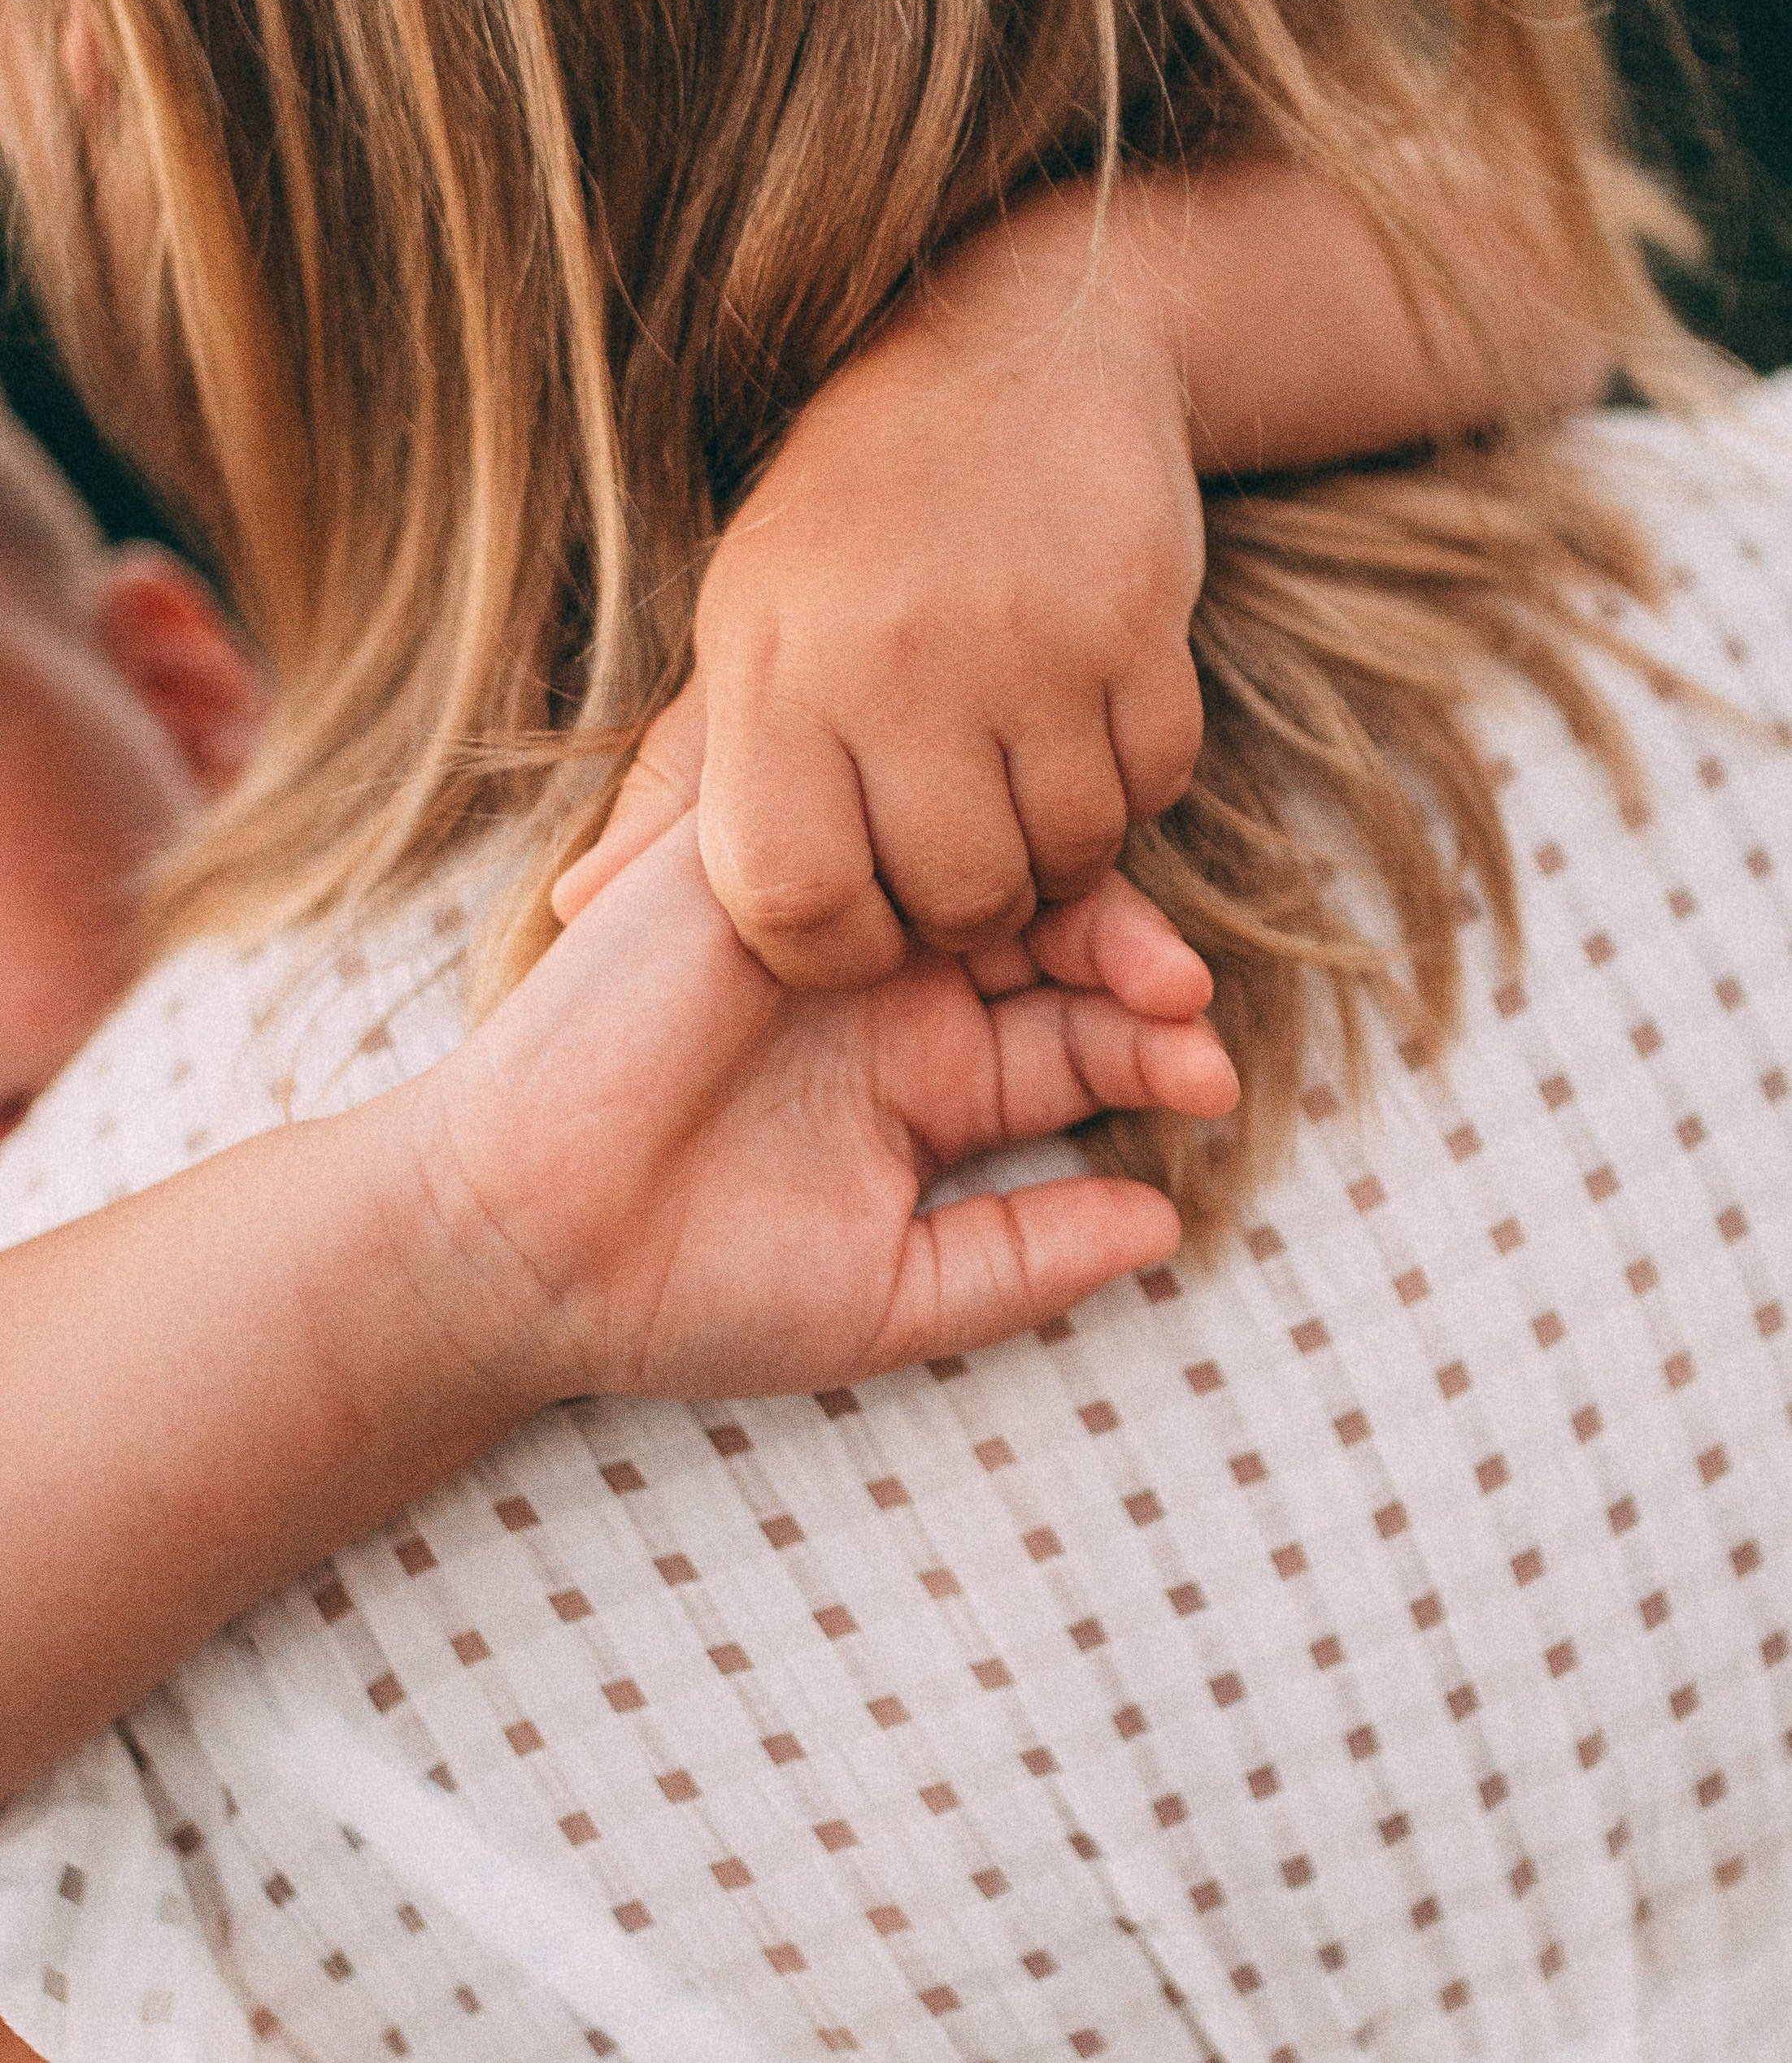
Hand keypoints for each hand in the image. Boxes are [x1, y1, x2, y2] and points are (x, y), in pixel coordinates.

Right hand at [418, 821, 1235, 1404]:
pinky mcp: (754, 863)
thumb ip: (1027, 1259)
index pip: (1079, 1034)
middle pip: (1055, 933)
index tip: (1213, 1085)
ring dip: (1072, 896)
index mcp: (935, 1081)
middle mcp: (897, 988)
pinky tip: (1010, 858)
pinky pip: (861, 808)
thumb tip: (1170, 1226)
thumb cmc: (695, 1289)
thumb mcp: (894, 1298)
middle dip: (1136, 966)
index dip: (1156, 1049)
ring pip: (983, 858)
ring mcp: (832, 918)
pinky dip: (940, 817)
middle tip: (1187, 1005)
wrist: (523, 1245)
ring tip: (1139, 959)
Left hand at [558, 180, 1206, 986]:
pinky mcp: (1138, 621)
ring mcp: (1025, 641)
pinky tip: (1084, 724)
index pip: (793, 899)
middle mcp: (893, 659)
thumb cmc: (849, 524)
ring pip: (1068, 856)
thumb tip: (571, 912)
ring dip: (1054, 851)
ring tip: (1019, 781)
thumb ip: (678, 783)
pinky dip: (1127, 784)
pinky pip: (1152, 786)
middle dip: (960, 911)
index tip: (856, 916)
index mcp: (773, 669)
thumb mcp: (742, 628)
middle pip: (953, 900)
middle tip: (955, 850)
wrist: (1013, 350)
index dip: (829, 948)